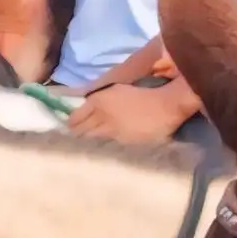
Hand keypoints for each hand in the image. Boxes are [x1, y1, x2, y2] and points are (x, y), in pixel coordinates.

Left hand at [70, 78, 193, 147]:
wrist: (165, 106)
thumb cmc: (144, 93)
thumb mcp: (117, 89)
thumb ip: (99, 99)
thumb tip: (85, 107)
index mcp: (98, 100)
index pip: (74, 118)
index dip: (71, 123)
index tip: (72, 126)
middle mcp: (100, 116)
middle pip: (79, 131)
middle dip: (76, 134)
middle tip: (77, 137)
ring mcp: (111, 131)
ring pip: (90, 141)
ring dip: (88, 142)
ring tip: (88, 144)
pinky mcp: (121, 143)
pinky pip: (105, 146)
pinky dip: (102, 147)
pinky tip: (104, 147)